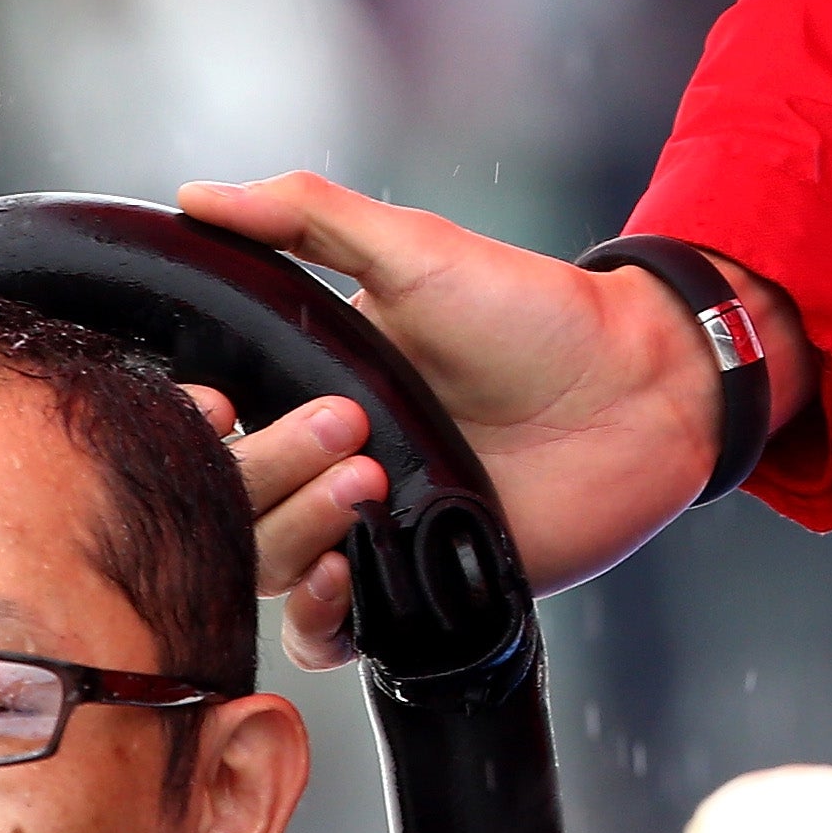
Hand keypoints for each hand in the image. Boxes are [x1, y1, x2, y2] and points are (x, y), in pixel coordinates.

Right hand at [174, 172, 774, 667]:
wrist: (637, 390)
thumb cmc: (532, 312)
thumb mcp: (417, 248)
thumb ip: (309, 218)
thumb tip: (195, 195)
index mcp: (309, 387)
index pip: (209, 427)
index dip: (194, 424)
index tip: (220, 403)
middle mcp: (323, 465)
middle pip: (232, 501)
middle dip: (271, 468)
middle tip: (348, 426)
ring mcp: (364, 531)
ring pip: (270, 568)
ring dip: (298, 534)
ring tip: (365, 484)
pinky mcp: (409, 592)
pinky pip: (326, 637)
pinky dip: (317, 622)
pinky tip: (343, 583)